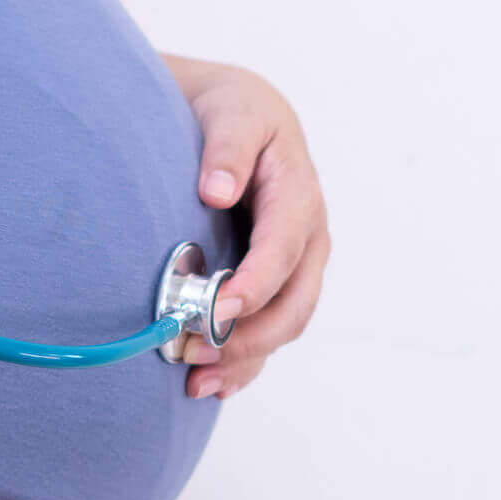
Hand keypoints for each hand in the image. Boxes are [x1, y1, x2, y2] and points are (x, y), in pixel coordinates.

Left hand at [166, 57, 330, 399]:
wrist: (238, 119)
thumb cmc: (235, 114)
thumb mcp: (233, 113)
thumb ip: (227, 147)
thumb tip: (216, 190)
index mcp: (298, 196)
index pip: (284, 249)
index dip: (255, 285)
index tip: (219, 309)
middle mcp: (306, 239)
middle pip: (293, 303)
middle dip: (249, 336)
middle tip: (197, 352)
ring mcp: (294, 268)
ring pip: (283, 326)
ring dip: (243, 359)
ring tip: (194, 380)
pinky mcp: (274, 285)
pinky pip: (267, 333)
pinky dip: (243, 365)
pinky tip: (210, 386)